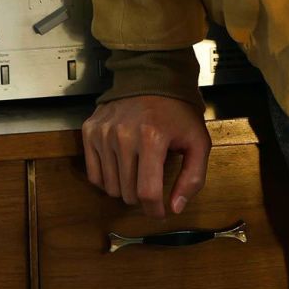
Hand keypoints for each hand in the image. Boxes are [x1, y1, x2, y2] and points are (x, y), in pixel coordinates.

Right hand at [82, 96, 210, 219]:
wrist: (153, 77)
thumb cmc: (177, 110)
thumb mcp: (198, 140)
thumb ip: (193, 177)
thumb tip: (175, 208)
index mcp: (152, 137)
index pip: (147, 192)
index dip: (155, 210)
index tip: (160, 212)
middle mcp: (123, 135)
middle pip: (127, 193)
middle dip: (142, 197)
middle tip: (151, 183)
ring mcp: (104, 133)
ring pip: (109, 188)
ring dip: (125, 188)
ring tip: (138, 171)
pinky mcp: (90, 131)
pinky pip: (94, 174)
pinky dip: (108, 178)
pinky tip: (122, 165)